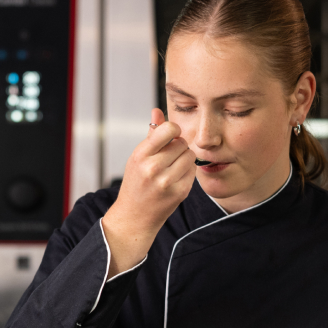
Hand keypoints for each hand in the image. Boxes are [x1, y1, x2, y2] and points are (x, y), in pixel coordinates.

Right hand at [101, 108, 194, 274]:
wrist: (134, 216)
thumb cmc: (136, 183)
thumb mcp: (138, 157)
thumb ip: (151, 134)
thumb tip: (157, 111)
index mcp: (141, 155)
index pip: (168, 130)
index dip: (173, 130)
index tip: (170, 136)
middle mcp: (153, 168)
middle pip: (182, 143)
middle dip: (179, 147)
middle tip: (169, 156)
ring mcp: (167, 182)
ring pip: (190, 156)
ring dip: (185, 159)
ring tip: (172, 167)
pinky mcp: (180, 192)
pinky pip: (193, 171)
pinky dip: (187, 172)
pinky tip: (176, 178)